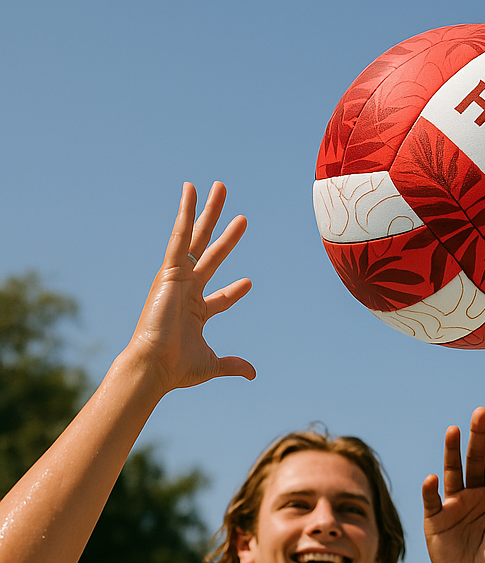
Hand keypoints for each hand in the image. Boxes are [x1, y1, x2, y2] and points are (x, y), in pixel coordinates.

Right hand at [126, 182, 254, 392]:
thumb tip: (253, 374)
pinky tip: (190, 193)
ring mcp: (177, 278)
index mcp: (195, 312)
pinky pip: (178, 237)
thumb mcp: (212, 364)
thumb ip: (232, 365)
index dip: (233, 292)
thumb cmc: (176, 368)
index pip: (219, 298)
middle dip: (223, 234)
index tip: (248, 283)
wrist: (155, 365)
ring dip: (207, 213)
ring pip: (195, 238)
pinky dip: (183, 214)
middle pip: (209, 255)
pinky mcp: (168, 272)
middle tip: (240, 216)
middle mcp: (186, 291)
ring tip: (220, 188)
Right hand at [422, 408, 484, 562]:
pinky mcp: (435, 517)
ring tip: (453, 430)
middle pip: (476, 460)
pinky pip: (431, 500)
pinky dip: (431, 490)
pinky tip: (432, 479)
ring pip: (453, 472)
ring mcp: (453, 504)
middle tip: (481, 412)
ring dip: (452, 451)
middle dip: (479, 437)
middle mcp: (475, 494)